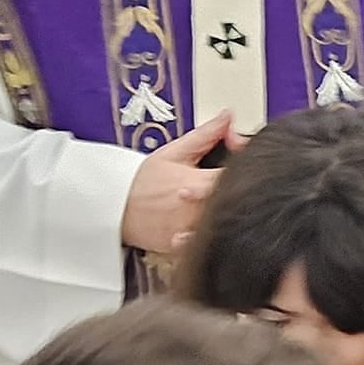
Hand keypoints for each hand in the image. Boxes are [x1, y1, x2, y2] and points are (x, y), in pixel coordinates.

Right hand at [118, 111, 240, 254]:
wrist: (114, 208)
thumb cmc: (143, 181)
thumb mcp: (174, 152)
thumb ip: (206, 135)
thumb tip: (228, 116)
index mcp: (196, 183)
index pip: (235, 178)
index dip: (247, 173)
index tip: (249, 169)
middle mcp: (195, 210)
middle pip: (233, 206)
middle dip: (241, 197)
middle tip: (244, 192)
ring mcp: (189, 231)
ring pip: (222, 230)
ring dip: (227, 221)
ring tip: (228, 214)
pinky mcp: (182, 248)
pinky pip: (205, 247)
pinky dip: (212, 241)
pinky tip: (214, 233)